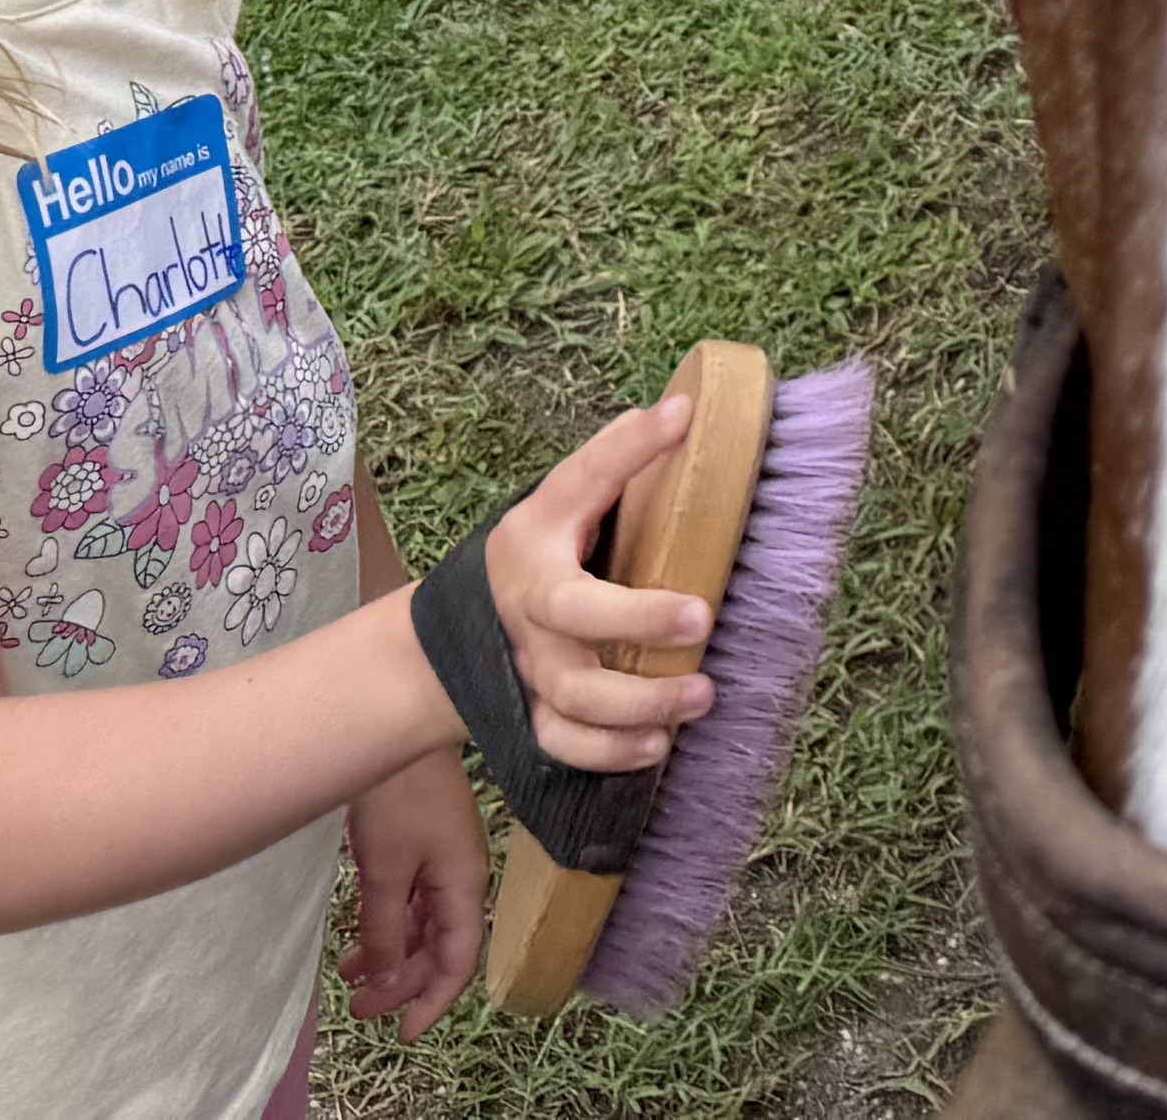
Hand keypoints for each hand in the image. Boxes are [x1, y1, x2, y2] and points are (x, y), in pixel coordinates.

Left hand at [339, 749, 484, 1035]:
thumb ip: (387, 927)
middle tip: (360, 1009)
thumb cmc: (398, 794)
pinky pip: (411, 900)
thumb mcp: (387, 868)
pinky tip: (358, 941)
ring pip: (423, 925)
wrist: (397, 717)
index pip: (459, 958)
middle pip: (441, 946)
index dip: (433, 1001)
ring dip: (391, 956)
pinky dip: (386, 926)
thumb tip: (387, 980)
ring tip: (351, 981)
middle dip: (404, 983)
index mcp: (465, 882)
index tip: (402, 1033)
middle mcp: (460, 874)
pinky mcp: (421, 841)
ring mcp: (441, 856)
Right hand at [488, 390, 728, 774]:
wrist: (465, 634)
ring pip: (575, 696)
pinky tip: (658, 745)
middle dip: (637, 618)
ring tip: (701, 693)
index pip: (581, 481)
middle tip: (701, 617)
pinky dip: (610, 753)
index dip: (627, 449)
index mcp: (539, 536)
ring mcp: (532, 668)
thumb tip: (684, 411)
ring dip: (640, 702)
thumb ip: (614, 463)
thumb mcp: (562, 503)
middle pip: (573, 614)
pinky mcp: (536, 718)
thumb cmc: (541, 555)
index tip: (680, 418)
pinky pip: (566, 746)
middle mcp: (531, 605)